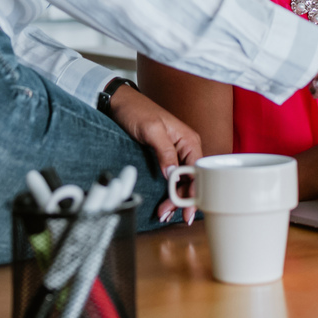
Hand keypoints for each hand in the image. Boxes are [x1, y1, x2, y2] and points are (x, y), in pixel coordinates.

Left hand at [104, 83, 203, 221]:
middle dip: (182, 199)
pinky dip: (170, 191)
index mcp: (189, 139)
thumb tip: (173, 174)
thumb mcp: (151, 130)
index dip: (193, 191)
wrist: (120, 103)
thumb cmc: (137, 111)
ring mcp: (177, 153)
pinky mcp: (166, 157)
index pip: (197, 171)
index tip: (186, 208)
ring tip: (165, 213)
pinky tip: (165, 202)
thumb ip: (165, 151)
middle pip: (191, 179)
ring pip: (182, 181)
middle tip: (168, 214)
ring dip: (175, 198)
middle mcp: (186, 147)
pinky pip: (173, 177)